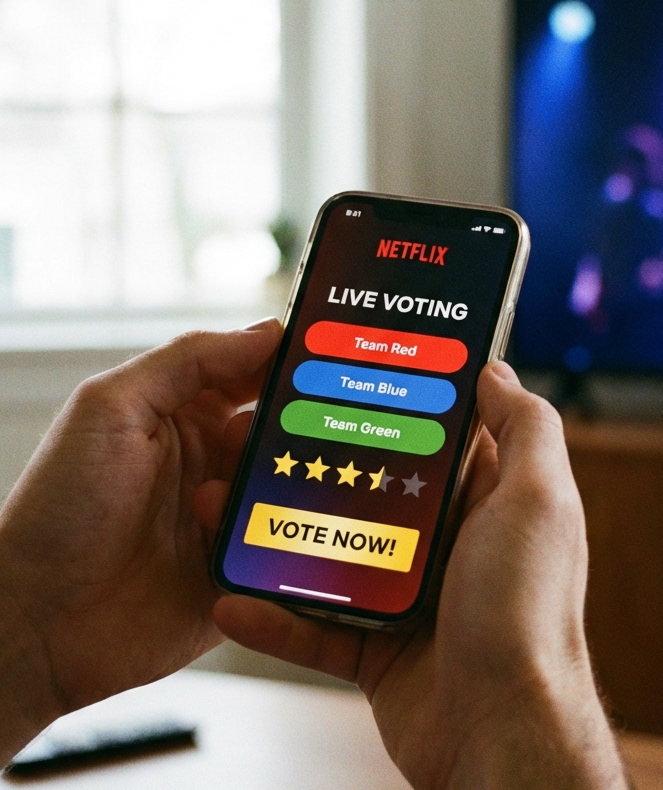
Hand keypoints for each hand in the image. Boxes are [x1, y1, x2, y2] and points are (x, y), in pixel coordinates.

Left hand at [0, 320, 280, 763]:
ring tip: (241, 496)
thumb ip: (187, 360)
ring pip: (295, 486)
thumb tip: (265, 333)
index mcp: (187, 416)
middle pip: (287, 430)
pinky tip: (278, 536)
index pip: (255, 373)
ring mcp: (233, 519)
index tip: (331, 353)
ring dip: (284, 485)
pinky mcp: (246, 572)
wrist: (37, 624)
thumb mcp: (110, 408)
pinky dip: (296, 539)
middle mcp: (216, 463)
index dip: (291, 360)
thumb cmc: (59, 509)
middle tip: (320, 424)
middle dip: (304, 425)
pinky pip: (292, 549)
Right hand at [203, 362, 627, 789]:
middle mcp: (451, 545)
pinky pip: (314, 627)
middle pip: (375, 489)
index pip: (439, 436)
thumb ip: (525, 428)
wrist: (499, 735)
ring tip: (231, 506)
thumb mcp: (537, 501)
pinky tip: (232, 596)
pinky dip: (273, 615)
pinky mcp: (378, 651)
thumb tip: (494, 370)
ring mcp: (412, 598)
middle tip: (264, 435)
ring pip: (335, 554)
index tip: (346, 375)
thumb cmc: (527, 617)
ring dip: (282, 536)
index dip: (398, 405)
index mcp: (491, 501)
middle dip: (321, 464)